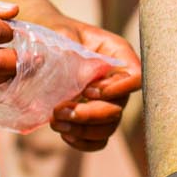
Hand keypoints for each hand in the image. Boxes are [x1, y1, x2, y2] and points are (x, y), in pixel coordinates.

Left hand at [46, 17, 140, 150]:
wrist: (41, 44)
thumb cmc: (55, 33)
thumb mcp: (61, 34)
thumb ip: (69, 49)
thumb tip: (76, 74)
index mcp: (117, 54)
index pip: (135, 77)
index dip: (118, 89)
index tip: (88, 91)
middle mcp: (116, 80)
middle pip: (119, 107)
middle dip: (90, 114)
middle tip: (60, 110)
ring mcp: (106, 101)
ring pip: (109, 126)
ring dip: (83, 130)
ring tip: (55, 121)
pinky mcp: (92, 118)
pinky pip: (98, 140)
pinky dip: (83, 142)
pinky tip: (64, 134)